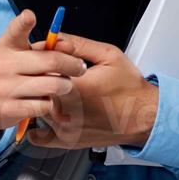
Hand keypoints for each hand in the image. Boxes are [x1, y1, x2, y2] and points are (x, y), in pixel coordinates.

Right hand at [0, 9, 87, 150]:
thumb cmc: (8, 72)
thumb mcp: (16, 53)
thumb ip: (40, 47)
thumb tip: (69, 46)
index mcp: (6, 46)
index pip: (14, 30)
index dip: (23, 22)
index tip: (30, 16)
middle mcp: (2, 65)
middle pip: (51, 61)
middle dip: (72, 65)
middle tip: (80, 68)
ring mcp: (4, 88)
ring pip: (52, 85)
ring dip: (64, 85)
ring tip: (64, 85)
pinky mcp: (9, 109)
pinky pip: (44, 105)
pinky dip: (50, 103)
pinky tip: (45, 100)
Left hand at [25, 32, 158, 150]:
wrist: (143, 117)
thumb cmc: (129, 87)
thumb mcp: (108, 55)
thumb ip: (78, 44)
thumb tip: (53, 38)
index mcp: (75, 86)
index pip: (40, 68)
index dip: (41, 59)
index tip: (46, 56)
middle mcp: (66, 109)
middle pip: (35, 88)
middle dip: (38, 78)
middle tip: (49, 72)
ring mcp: (64, 127)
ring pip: (36, 107)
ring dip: (40, 98)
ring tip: (56, 91)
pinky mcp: (66, 140)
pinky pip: (39, 135)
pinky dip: (37, 126)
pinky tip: (46, 114)